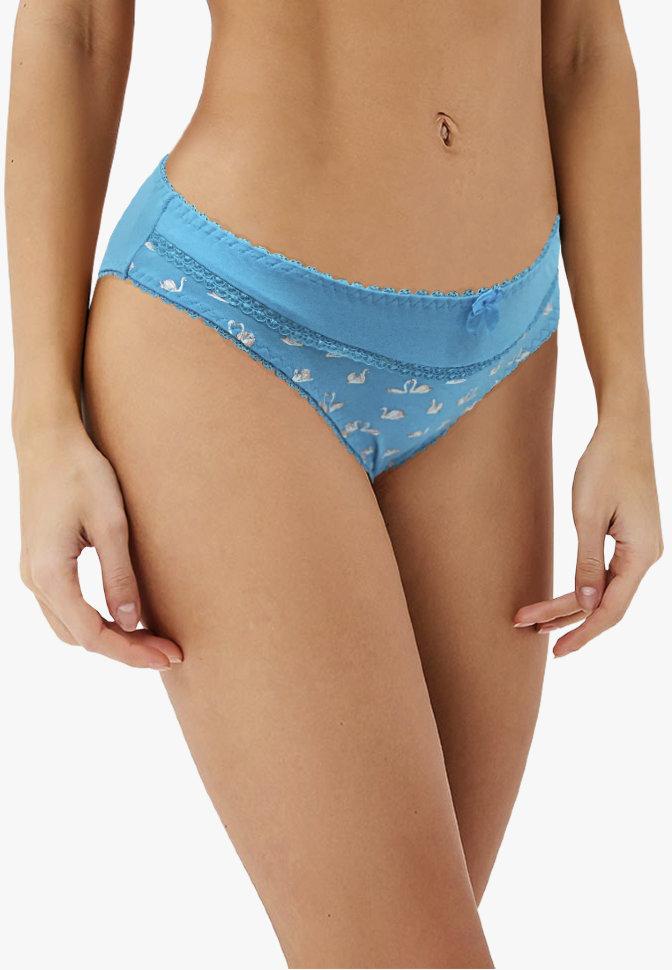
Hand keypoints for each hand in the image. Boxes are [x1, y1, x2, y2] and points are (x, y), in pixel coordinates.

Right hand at [16, 422, 181, 668]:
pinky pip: (66, 609)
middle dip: (125, 650)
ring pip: (71, 627)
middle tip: (169, 650)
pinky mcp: (41, 563)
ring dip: (111, 637)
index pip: (94, 635)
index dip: (133, 652)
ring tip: (152, 638)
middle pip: (81, 638)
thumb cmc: (80, 473)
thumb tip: (130, 621)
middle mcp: (35, 580)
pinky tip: (125, 617)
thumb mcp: (110, 523)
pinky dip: (96, 621)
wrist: (47, 441)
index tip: (170, 656)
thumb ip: (119, 575)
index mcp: (51, 574)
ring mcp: (33, 573)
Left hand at [513, 421, 662, 656]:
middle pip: (605, 603)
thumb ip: (588, 563)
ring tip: (536, 620)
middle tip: (527, 629)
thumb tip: (586, 604)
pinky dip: (581, 587)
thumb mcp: (589, 516)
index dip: (582, 632)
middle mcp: (646, 556)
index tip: (556, 650)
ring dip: (570, 605)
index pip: (611, 609)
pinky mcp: (630, 539)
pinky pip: (607, 575)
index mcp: (641, 554)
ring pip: (604, 590)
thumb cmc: (605, 466)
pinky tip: (562, 598)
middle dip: (566, 618)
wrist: (622, 430)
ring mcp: (640, 548)